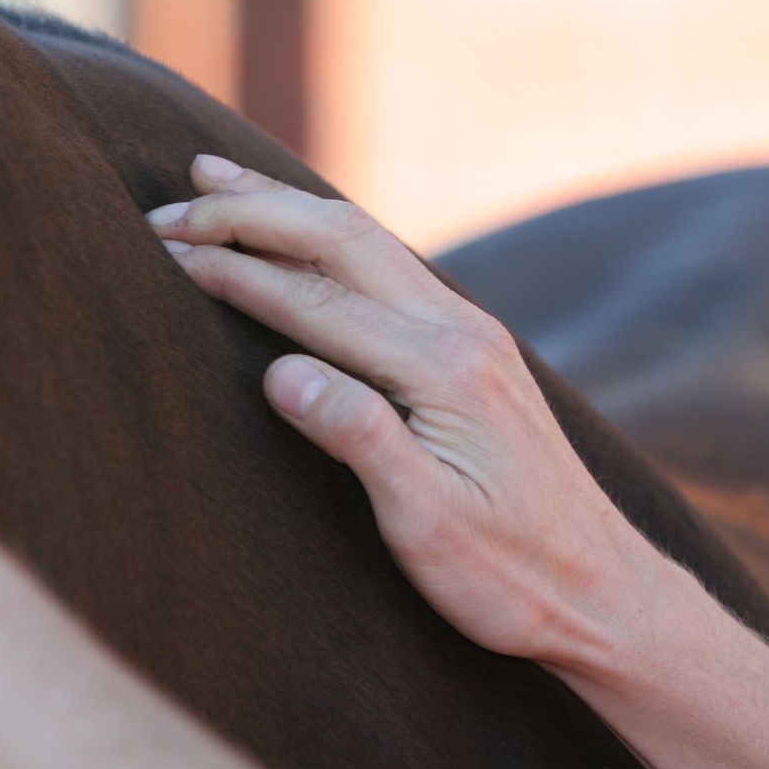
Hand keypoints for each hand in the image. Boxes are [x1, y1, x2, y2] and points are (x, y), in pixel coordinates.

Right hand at [148, 157, 666, 670]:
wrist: (605, 594)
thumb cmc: (511, 577)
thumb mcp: (429, 526)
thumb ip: (360, 440)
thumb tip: (280, 372)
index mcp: (444, 370)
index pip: (314, 301)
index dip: (234, 273)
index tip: (162, 252)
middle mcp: (461, 331)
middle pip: (340, 239)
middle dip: (249, 212)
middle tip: (167, 207)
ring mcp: (471, 331)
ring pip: (364, 239)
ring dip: (284, 205)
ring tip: (213, 174)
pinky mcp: (473, 347)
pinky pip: (385, 262)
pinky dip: (323, 233)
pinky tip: (296, 228)